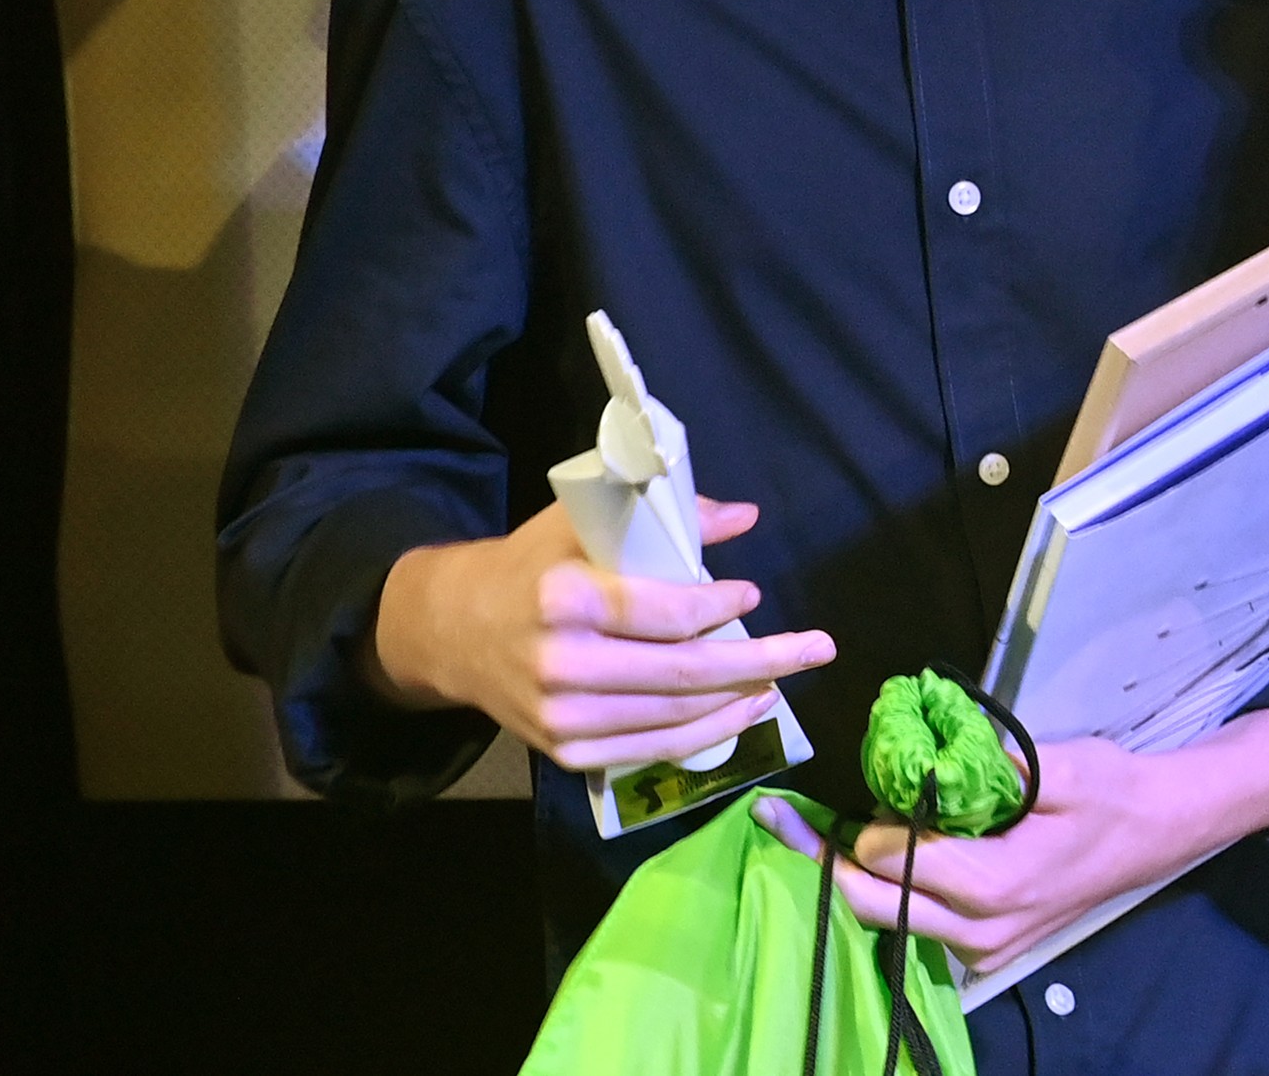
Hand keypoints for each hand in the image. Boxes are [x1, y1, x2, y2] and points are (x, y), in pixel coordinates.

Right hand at [367, 497, 834, 771]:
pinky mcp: (566, 752)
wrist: (451, 632)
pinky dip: (705, 733)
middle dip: (761, 661)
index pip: (666, 612)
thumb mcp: (582, 524)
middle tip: (817, 649)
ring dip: (740, 699)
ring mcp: (563, 718)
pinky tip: (742, 711)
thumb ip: (664, 519)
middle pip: (683, 673)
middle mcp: (563, 663)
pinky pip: (653, 748)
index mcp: (566, 597)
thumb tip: (744, 517)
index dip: (720, 607)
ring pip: (675, 717)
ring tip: (784, 679)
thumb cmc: (528, 565)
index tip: (754, 594)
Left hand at [753, 710, 1268, 978]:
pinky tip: (874, 852)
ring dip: (852, 879)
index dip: (851, 830)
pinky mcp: (987, 949)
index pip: (891, 865)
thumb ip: (993, 768)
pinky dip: (888, 893)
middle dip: (823, 864)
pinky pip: (919, 928)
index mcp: (996, 884)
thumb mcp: (1060, 765)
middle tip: (776, 821)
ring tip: (813, 832)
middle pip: (875, 908)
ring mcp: (985, 949)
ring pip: (892, 923)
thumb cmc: (1112, 791)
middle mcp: (983, 931)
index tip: (808, 801)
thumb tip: (926, 757)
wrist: (1160, 829)